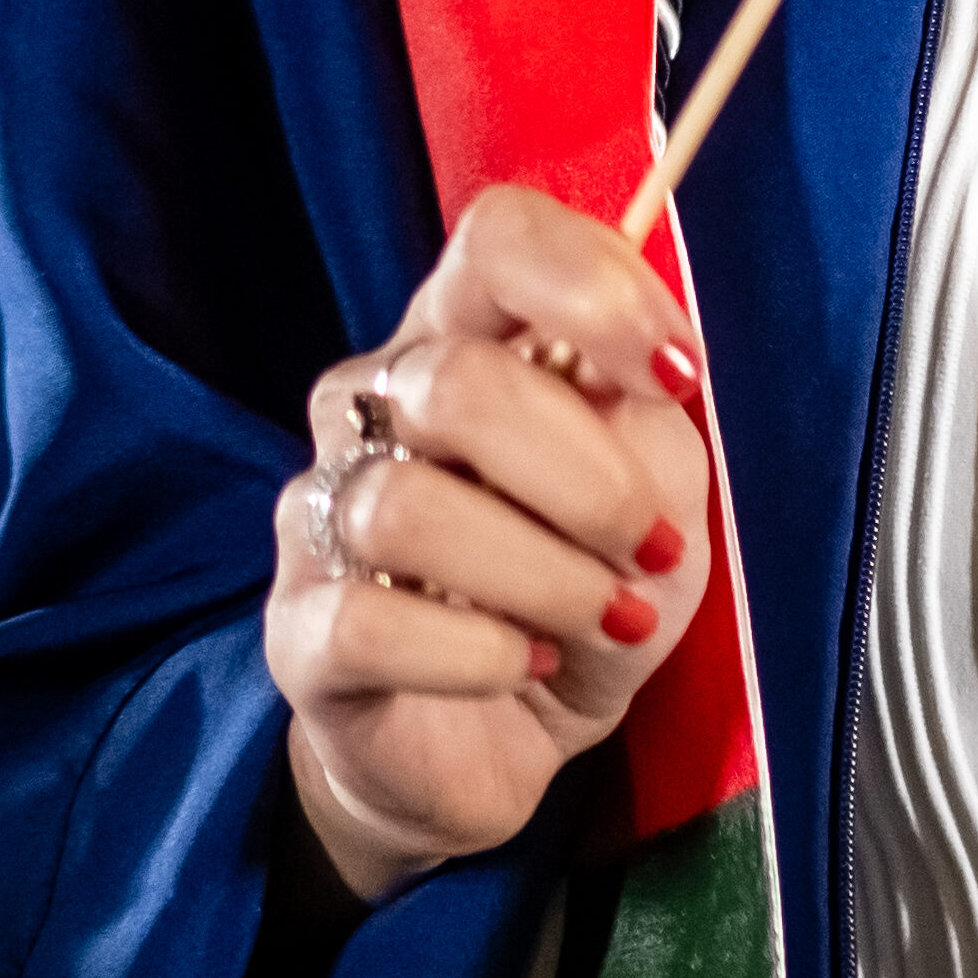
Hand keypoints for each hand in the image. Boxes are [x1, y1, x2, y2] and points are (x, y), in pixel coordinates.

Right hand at [257, 183, 720, 907]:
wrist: (507, 737)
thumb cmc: (581, 590)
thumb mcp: (657, 500)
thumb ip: (646, 425)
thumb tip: (639, 387)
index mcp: (464, 337)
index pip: (497, 239)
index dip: (593, 290)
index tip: (679, 377)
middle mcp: (373, 402)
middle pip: (457, 384)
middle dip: (587, 481)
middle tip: (651, 550)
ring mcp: (322, 513)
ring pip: (411, 510)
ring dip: (545, 577)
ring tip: (602, 618)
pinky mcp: (298, 631)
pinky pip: (370, 624)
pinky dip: (476, 652)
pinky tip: (524, 664)